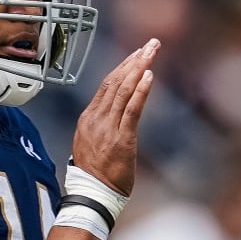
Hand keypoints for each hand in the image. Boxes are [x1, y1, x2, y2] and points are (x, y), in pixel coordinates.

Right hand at [70, 39, 158, 194]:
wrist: (92, 195)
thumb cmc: (95, 174)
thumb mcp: (91, 144)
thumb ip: (101, 126)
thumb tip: (113, 115)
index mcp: (88, 118)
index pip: (106, 84)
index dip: (123, 66)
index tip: (137, 54)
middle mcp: (96, 119)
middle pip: (115, 81)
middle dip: (134, 60)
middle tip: (150, 44)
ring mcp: (107, 128)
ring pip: (123, 90)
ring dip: (139, 68)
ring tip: (151, 52)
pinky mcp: (121, 139)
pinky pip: (131, 110)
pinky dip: (140, 91)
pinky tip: (149, 76)